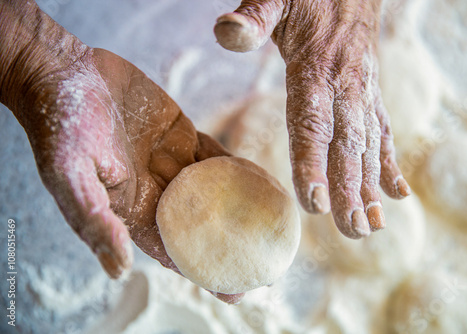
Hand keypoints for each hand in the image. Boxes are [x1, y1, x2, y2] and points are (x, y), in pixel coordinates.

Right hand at [0, 2, 240, 303]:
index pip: (173, 250)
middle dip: (231, 246)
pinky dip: (238, 168)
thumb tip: (120, 270)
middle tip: (266, 263)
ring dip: (242, 209)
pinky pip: (216, 156)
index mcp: (132, 209)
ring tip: (273, 225)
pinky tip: (261, 180)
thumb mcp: (69, 175)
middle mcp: (157, 191)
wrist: (67, 74)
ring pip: (215, 192)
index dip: (203, 271)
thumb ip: (95, 219)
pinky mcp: (182, 134)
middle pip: (202, 227)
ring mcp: (173, 162)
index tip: (234, 292)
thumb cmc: (60, 126)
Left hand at [214, 0, 410, 238]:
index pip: (313, 124)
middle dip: (350, 191)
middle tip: (353, 231)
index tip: (317, 204)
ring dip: (371, 189)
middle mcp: (345, 88)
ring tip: (372, 227)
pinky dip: (390, 166)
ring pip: (368, 148)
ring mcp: (362, 94)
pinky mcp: (370, 97)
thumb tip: (226, 32)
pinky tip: (397, 195)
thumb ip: (253, 18)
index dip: (314, 164)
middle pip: (346, 146)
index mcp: (315, 70)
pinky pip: (382, 134)